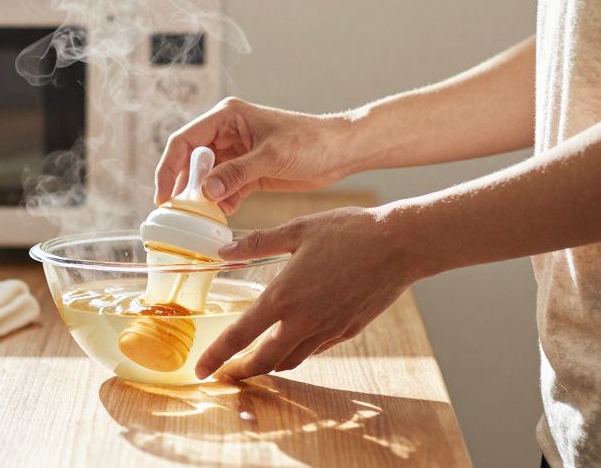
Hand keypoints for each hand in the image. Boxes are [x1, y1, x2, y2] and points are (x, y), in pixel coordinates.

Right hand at [154, 97, 353, 213]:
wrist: (341, 152)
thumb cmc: (310, 141)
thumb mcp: (271, 157)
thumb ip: (237, 173)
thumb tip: (205, 191)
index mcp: (227, 117)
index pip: (184, 141)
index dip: (169, 168)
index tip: (163, 196)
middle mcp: (227, 133)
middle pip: (191, 160)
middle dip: (185, 186)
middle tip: (178, 212)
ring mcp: (237, 152)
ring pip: (207, 177)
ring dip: (204, 197)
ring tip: (205, 216)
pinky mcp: (249, 170)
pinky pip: (224, 187)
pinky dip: (221, 201)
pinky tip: (225, 212)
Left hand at [194, 205, 416, 380]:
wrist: (399, 245)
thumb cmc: (349, 231)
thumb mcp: (297, 229)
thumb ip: (258, 242)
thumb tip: (225, 250)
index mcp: (284, 296)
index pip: (240, 335)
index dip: (217, 356)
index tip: (200, 369)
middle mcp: (303, 321)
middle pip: (264, 361)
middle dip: (241, 371)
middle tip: (225, 372)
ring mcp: (327, 330)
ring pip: (290, 360)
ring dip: (268, 365)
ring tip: (254, 360)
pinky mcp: (347, 331)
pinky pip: (314, 349)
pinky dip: (297, 351)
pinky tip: (292, 339)